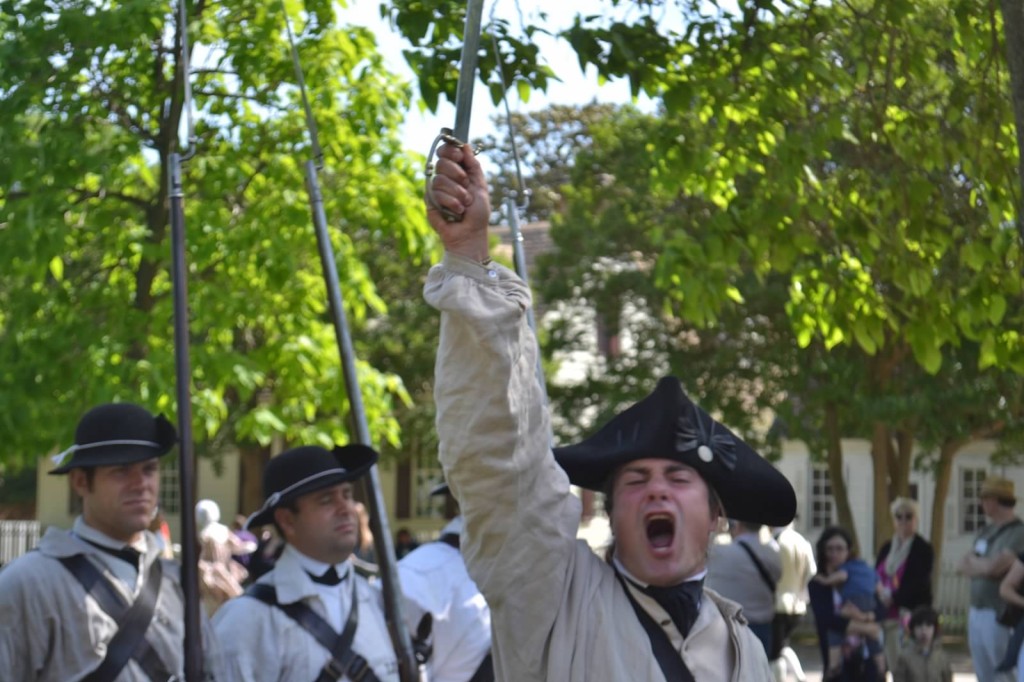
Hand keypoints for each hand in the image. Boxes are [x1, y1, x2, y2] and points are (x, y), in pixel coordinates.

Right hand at [426, 141, 490, 261]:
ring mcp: (436, 190)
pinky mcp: (430, 202)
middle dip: (456, 172)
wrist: (471, 233)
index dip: (450, 150)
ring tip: (464, 204)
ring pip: (439, 179)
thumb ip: (473, 165)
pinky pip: (436, 193)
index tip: (459, 155)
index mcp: (456, 172)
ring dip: (457, 192)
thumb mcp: (480, 185)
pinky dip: (451, 202)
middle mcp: (444, 179)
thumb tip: (465, 145)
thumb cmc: (478, 213)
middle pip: (441, 161)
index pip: (445, 152)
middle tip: (466, 184)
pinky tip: (457, 211)